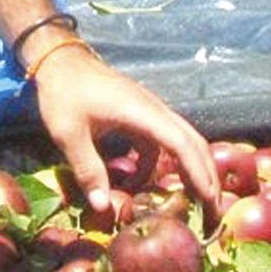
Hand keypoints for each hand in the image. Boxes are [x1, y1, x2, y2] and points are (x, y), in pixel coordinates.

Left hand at [28, 47, 220, 219]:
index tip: (209, 202)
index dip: (198, 174)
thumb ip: (88, 169)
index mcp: (143, 113)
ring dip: (189, 170)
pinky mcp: (140, 114)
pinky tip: (142, 182)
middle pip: (194, 143)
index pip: (182, 145)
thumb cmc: (64, 92)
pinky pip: (161, 141)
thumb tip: (104, 208)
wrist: (58, 58)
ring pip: (182, 141)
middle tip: (212, 212)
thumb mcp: (69, 133)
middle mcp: (155, 110)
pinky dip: (160, 163)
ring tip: (191, 202)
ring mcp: (149, 110)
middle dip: (207, 177)